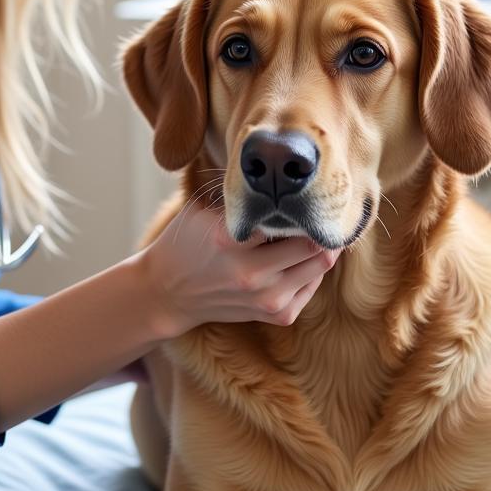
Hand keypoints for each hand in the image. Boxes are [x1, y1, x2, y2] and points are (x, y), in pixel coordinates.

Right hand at [138, 203, 339, 338]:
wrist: (168, 292)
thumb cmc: (185, 242)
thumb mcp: (202, 210)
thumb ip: (238, 196)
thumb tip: (280, 175)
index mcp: (229, 240)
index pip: (286, 216)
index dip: (298, 201)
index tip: (303, 191)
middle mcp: (251, 273)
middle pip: (313, 244)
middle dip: (318, 225)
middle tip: (317, 209)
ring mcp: (266, 298)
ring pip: (321, 266)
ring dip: (321, 246)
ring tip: (311, 230)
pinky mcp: (276, 315)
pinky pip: (313, 287)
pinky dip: (312, 269)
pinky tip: (299, 256)